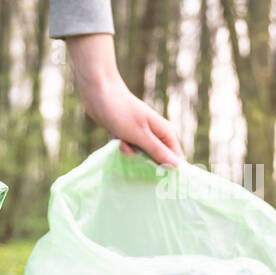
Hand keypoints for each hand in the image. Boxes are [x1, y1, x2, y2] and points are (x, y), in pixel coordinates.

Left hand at [67, 33, 183, 166]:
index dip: (169, 171)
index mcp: (166, 133)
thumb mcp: (140, 135)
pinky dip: (120, 144)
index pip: (176, 159)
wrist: (99, 92)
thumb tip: (176, 167)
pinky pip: (127, 149)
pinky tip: (114, 134)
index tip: (158, 182)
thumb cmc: (121, 112)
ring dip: (128, 152)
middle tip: (133, 152)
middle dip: (144, 162)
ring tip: (121, 140)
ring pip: (139, 156)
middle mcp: (157, 135)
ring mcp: (142, 135)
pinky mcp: (129, 135)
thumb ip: (158, 151)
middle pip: (157, 160)